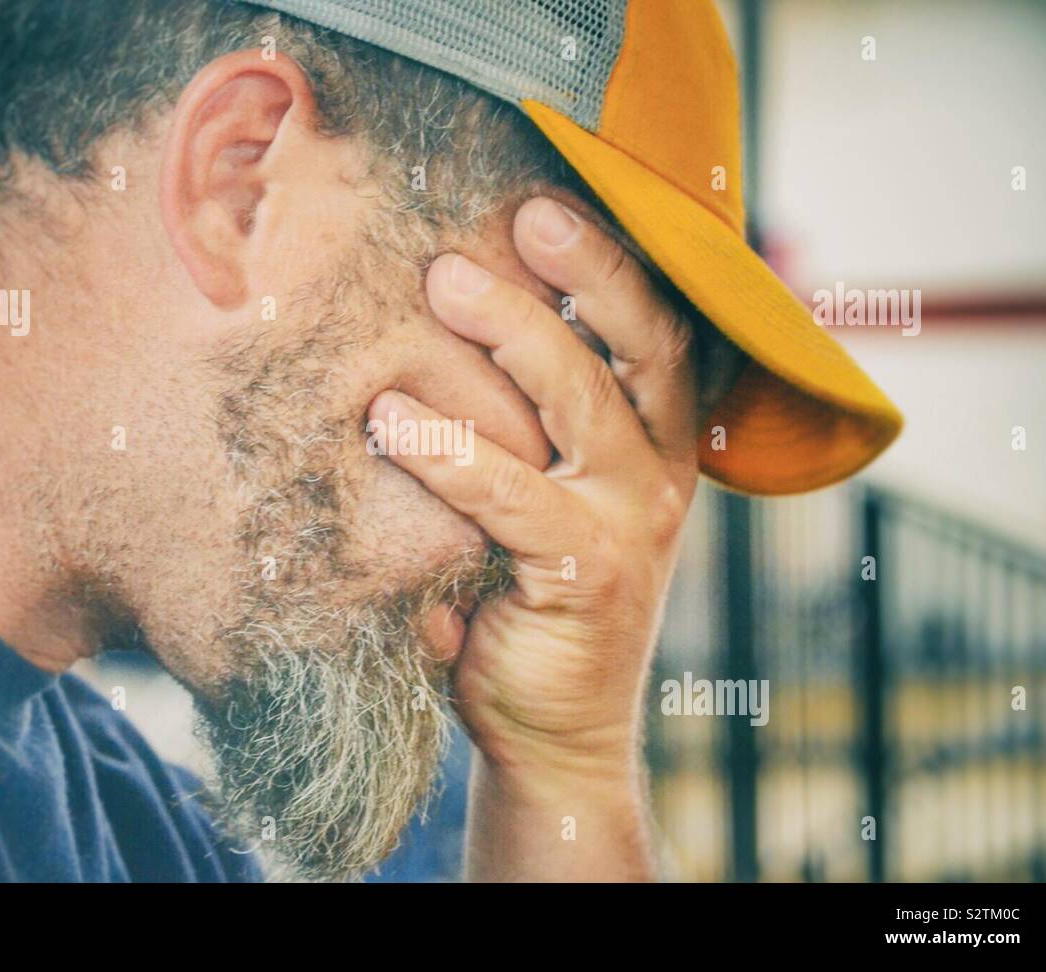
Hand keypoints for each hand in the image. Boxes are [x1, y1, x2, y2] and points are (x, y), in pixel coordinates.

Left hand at [369, 196, 699, 799]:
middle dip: (585, 271)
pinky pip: (513, 494)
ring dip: (517, 333)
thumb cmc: (524, 600)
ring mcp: (631, 523)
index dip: (616, 264)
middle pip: (640, 346)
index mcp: (651, 446)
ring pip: (583, 402)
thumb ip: (512, 435)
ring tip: (442, 282)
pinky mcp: (588, 574)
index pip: (653, 334)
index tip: (551, 202)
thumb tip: (416, 342)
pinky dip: (449, 452)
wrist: (551, 732)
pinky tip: (388, 417)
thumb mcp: (534, 502)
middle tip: (517, 215)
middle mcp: (656, 474)